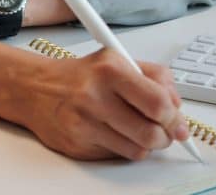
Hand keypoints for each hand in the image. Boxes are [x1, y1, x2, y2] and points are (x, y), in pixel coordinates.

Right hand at [20, 50, 188, 160]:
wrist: (36, 88)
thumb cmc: (82, 75)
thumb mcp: (117, 59)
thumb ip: (152, 76)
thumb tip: (178, 105)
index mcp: (110, 69)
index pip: (158, 103)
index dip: (175, 117)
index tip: (179, 120)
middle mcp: (96, 96)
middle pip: (151, 132)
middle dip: (166, 136)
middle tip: (166, 131)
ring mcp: (85, 124)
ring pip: (138, 150)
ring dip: (147, 144)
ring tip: (141, 131)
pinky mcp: (78, 146)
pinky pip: (117, 156)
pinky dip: (124, 148)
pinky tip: (117, 134)